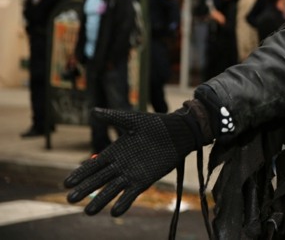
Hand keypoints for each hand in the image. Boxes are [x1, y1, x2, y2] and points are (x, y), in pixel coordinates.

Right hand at [64, 107, 202, 215]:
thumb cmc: (156, 124)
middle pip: (99, 180)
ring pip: (112, 189)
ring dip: (101, 200)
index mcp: (115, 151)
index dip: (81, 174)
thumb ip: (113, 117)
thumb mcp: (132, 119)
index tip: (66, 183)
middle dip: (85, 189)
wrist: (178, 132)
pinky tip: (115, 211)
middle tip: (70, 199)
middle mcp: (120, 165)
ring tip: (88, 212)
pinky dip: (124, 202)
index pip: (93, 165)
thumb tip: (93, 111)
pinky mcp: (145, 180)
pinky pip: (132, 194)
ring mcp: (132, 174)